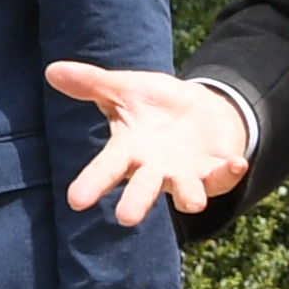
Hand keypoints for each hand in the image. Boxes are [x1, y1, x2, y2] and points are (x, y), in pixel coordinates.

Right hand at [48, 61, 252, 227]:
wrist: (201, 110)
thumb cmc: (156, 105)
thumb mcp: (124, 88)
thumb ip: (91, 84)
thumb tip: (51, 70)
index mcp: (129, 152)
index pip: (107, 169)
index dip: (92, 183)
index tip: (75, 200)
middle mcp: (155, 171)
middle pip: (143, 190)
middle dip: (137, 203)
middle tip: (126, 218)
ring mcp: (186, 175)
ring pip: (187, 193)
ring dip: (191, 196)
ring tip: (193, 202)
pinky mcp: (215, 171)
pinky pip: (223, 176)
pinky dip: (230, 173)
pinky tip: (238, 164)